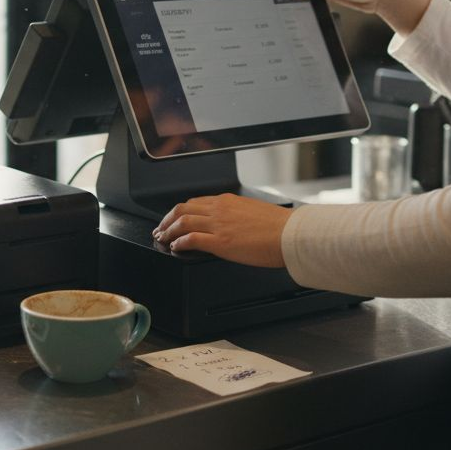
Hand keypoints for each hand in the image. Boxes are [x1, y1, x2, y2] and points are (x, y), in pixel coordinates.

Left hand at [152, 194, 292, 267]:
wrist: (290, 234)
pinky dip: (179, 243)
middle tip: (161, 229)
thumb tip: (232, 225)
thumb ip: (238, 216)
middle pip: (182, 209)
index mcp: (228, 201)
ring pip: (182, 222)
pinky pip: (191, 239)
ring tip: (162, 239)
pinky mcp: (220, 242)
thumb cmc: (279, 227)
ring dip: (168, 231)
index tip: (175, 218)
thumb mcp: (254, 213)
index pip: (196, 202)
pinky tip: (175, 248)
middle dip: (167, 219)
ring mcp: (218, 225)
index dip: (181, 211)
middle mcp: (219, 209)